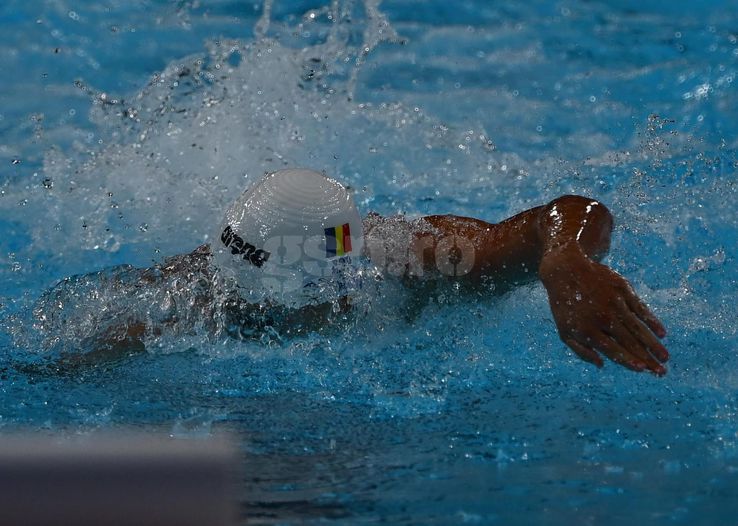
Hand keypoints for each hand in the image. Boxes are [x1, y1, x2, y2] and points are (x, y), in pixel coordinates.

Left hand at [539, 245, 667, 374]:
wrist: (565, 270)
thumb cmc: (565, 306)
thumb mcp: (564, 331)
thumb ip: (581, 351)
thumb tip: (602, 365)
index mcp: (588, 330)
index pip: (613, 350)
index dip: (629, 361)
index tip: (643, 369)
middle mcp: (603, 318)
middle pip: (630, 342)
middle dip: (647, 359)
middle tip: (662, 371)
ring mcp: (614, 303)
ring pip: (638, 328)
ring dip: (653, 344)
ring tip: (665, 357)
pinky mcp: (622, 290)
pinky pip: (641, 309)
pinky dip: (652, 322)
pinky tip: (662, 333)